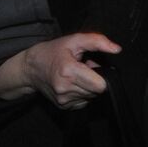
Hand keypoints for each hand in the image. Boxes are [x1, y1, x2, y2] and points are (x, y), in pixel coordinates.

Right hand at [0, 32, 120, 108]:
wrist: (30, 68)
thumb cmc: (52, 52)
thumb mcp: (74, 40)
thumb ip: (97, 41)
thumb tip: (116, 49)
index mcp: (69, 70)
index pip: (100, 85)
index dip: (100, 75)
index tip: (91, 66)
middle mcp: (65, 88)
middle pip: (96, 91)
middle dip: (93, 80)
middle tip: (82, 69)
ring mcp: (63, 99)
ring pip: (90, 97)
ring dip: (87, 86)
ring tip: (75, 75)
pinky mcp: (63, 106)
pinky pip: (83, 102)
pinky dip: (80, 93)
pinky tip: (71, 84)